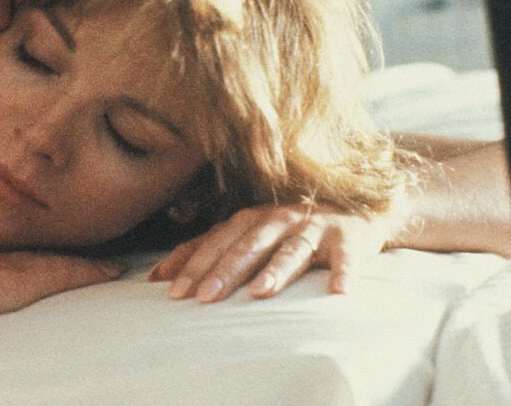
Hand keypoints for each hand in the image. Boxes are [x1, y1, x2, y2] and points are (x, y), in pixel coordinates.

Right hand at [0, 247, 123, 334]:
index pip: (2, 263)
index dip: (27, 264)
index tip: (45, 265)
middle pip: (31, 259)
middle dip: (59, 261)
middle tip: (92, 262)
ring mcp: (2, 270)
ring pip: (52, 263)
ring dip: (79, 265)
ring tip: (108, 267)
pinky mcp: (17, 283)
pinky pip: (61, 273)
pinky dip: (85, 272)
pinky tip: (108, 272)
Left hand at [147, 204, 393, 301]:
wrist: (354, 212)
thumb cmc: (290, 229)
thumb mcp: (247, 234)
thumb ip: (207, 251)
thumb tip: (156, 276)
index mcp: (249, 219)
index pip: (215, 243)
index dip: (194, 265)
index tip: (172, 292)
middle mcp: (277, 219)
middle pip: (247, 246)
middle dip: (225, 271)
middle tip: (205, 297)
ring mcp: (313, 227)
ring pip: (291, 250)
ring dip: (276, 271)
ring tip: (260, 293)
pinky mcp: (348, 239)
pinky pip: (346, 257)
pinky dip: (343, 272)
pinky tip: (338, 291)